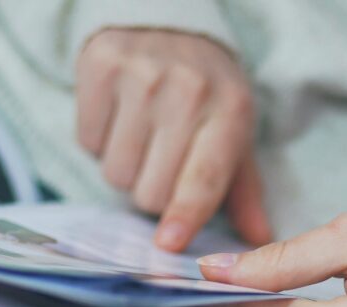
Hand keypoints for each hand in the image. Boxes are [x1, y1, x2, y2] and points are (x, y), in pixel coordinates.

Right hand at [76, 28, 270, 251]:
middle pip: (151, 191)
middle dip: (152, 192)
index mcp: (229, 113)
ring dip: (124, 169)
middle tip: (161, 161)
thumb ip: (243, 191)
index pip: (203, 178)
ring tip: (140, 136)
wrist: (169, 24)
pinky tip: (117, 117)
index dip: (185, 214)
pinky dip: (98, 141)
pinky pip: (88, 141)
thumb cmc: (206, 94)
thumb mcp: (233, 134)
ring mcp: (142, 76)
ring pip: (116, 172)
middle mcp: (188, 91)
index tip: (168, 242)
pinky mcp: (102, 65)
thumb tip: (258, 241)